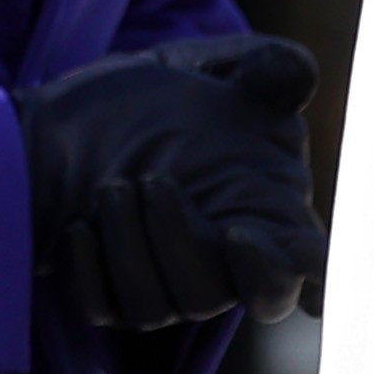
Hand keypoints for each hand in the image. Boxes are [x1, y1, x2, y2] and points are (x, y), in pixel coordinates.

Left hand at [11, 34, 325, 332]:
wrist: (67, 119)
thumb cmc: (152, 99)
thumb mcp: (206, 68)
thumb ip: (261, 66)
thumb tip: (298, 73)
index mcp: (265, 215)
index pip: (306, 266)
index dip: (302, 274)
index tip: (244, 237)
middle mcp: (220, 264)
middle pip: (218, 297)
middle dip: (186, 245)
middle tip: (154, 182)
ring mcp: (165, 288)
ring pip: (159, 306)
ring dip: (129, 239)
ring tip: (111, 184)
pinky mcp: (110, 297)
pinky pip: (103, 307)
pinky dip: (88, 267)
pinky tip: (78, 224)